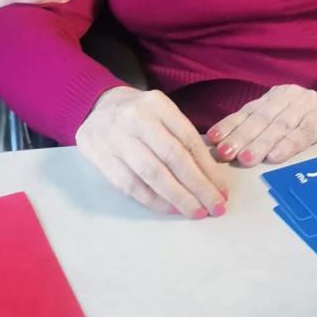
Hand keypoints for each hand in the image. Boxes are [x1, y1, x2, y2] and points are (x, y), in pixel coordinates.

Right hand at [75, 87, 228, 218]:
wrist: (94, 106)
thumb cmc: (138, 114)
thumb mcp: (161, 112)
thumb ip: (181, 136)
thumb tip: (211, 175)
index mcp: (157, 104)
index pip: (188, 139)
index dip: (208, 168)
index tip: (222, 190)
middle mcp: (137, 118)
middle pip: (173, 157)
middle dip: (198, 187)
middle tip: (215, 207)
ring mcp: (117, 137)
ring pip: (152, 173)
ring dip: (178, 197)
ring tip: (195, 212)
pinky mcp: (102, 156)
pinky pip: (131, 185)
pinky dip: (153, 200)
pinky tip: (169, 209)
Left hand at [205, 86, 316, 166]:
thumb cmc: (310, 121)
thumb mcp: (285, 120)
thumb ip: (261, 130)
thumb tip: (223, 147)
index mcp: (275, 96)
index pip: (248, 111)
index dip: (230, 125)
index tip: (212, 139)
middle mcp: (290, 96)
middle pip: (261, 118)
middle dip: (241, 136)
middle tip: (224, 153)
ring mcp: (310, 104)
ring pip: (281, 125)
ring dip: (262, 143)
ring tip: (246, 159)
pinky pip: (307, 132)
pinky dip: (290, 144)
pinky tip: (276, 157)